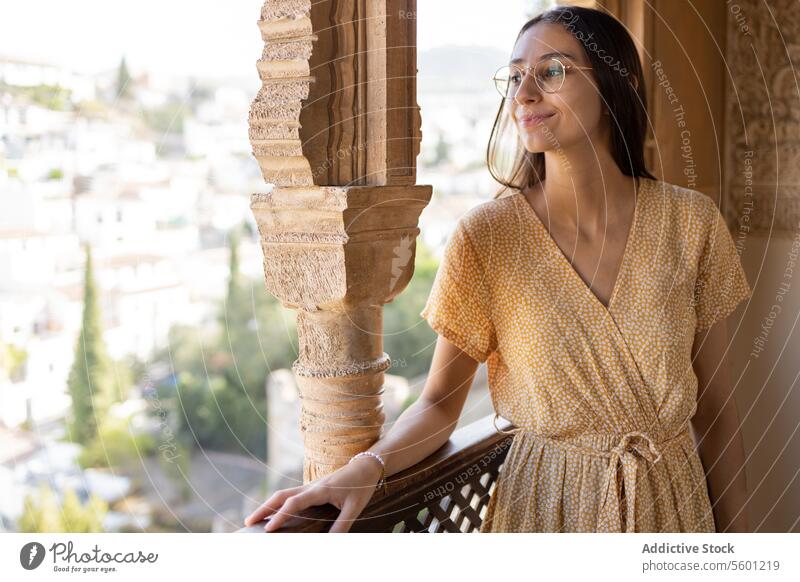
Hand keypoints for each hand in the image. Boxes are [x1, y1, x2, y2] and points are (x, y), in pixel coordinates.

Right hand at [243, 456, 383, 532]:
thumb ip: (341, 525)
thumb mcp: (354, 508)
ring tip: (255, 518)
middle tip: (248, 522)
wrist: (367, 466)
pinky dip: (278, 503)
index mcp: (320, 490)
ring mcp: (310, 486)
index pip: (294, 503)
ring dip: (268, 505)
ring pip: (284, 494)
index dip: (280, 516)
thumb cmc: (361, 485)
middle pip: (281, 495)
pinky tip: (274, 512)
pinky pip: (291, 495)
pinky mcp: (312, 488)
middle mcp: (311, 486)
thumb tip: (330, 543)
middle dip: (264, 509)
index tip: (268, 528)